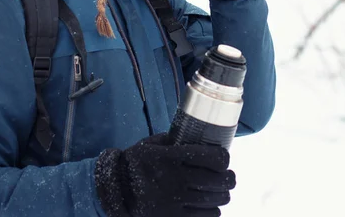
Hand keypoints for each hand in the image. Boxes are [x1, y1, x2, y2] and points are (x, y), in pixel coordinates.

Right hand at [94, 132, 234, 216]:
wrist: (116, 191)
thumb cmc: (137, 163)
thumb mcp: (153, 145)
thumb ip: (176, 141)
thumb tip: (200, 136)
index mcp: (170, 158)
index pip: (213, 159)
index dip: (223, 158)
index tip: (222, 158)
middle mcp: (175, 180)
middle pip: (220, 181)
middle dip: (228, 178)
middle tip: (227, 176)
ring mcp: (175, 203)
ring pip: (216, 201)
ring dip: (221, 195)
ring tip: (218, 190)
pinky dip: (212, 211)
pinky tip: (208, 205)